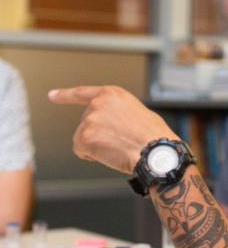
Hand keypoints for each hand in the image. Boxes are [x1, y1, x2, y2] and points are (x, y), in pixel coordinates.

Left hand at [48, 86, 177, 173]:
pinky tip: (110, 154)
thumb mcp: (138, 112)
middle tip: (120, 141)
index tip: (52, 95)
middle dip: (98, 134)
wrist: (155, 152)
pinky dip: (92, 155)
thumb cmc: (153, 135)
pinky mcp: (84, 137)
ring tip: (119, 147)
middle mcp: (98, 103)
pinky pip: (81, 150)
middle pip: (85, 122)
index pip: (82, 93)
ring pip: (83, 138)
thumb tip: (112, 123)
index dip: (65, 95)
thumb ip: (118, 111)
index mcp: (112, 94)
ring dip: (97, 145)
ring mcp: (90, 120)